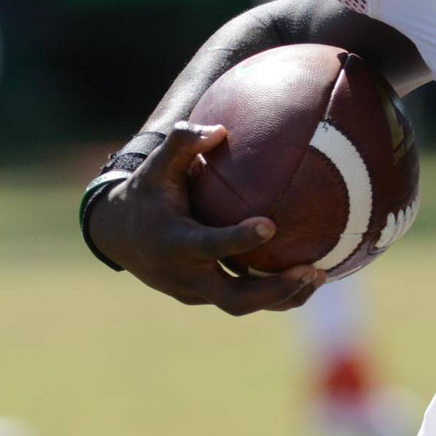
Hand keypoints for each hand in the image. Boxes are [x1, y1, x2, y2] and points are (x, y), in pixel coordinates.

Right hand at [87, 122, 324, 314]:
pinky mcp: (204, 296)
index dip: (238, 240)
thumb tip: (220, 129)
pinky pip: (241, 301)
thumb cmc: (147, 192)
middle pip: (233, 298)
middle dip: (273, 290)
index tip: (270, 225)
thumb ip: (183, 143)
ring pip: (242, 305)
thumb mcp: (157, 166)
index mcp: (174, 241)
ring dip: (284, 296)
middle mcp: (184, 274)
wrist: (115, 233)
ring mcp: (194, 291)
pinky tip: (307, 277)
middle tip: (311, 270)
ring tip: (320, 275)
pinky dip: (274, 295)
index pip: (208, 246)